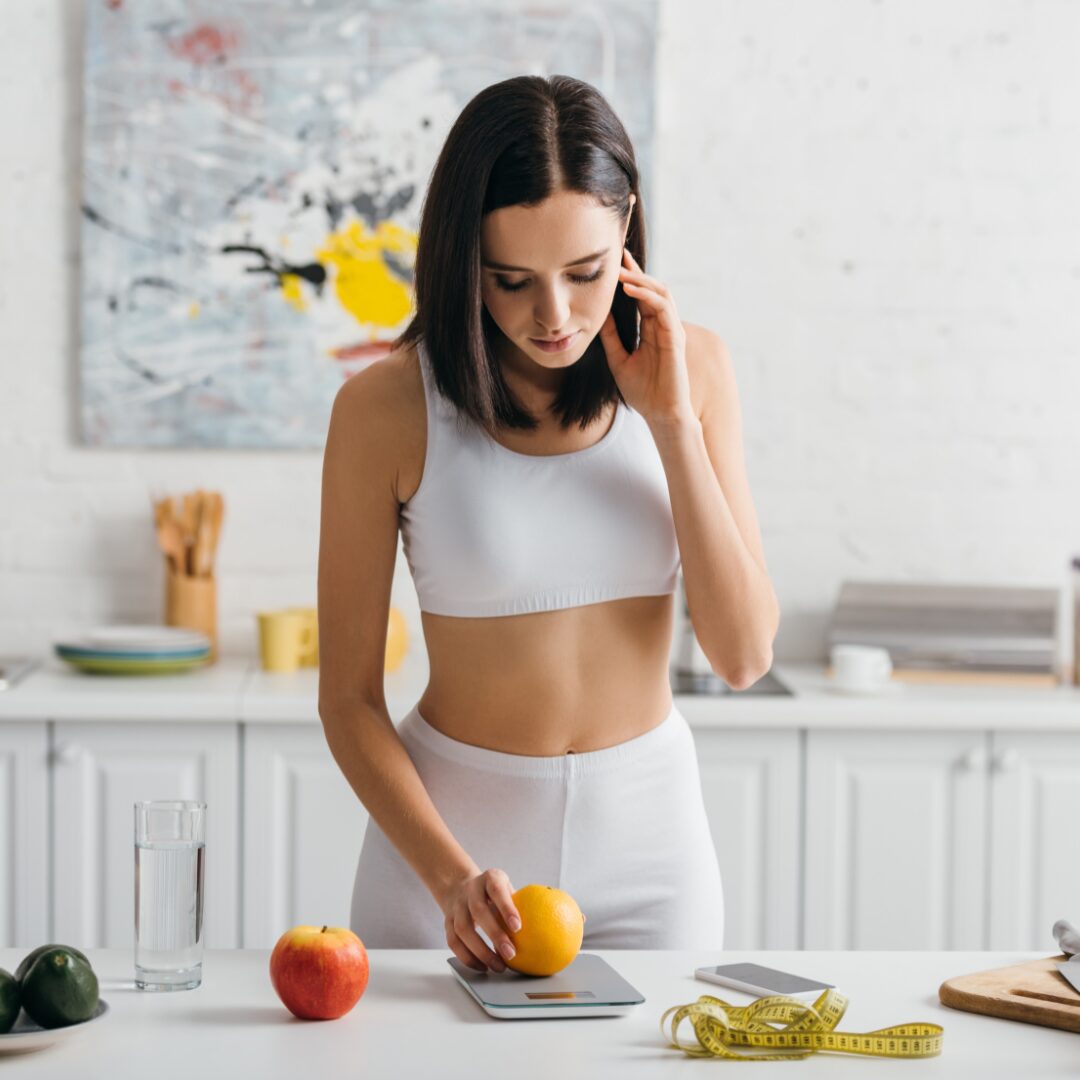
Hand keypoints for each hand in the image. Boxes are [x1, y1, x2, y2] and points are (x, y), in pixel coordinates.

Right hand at [440, 868, 521, 973]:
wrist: (459, 885)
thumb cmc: (493, 892)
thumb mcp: (507, 888)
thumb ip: (521, 904)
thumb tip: (546, 929)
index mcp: (489, 878)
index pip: (497, 890)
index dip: (506, 907)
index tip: (518, 927)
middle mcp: (470, 890)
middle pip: (479, 911)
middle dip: (495, 935)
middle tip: (511, 954)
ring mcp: (456, 905)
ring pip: (463, 929)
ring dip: (480, 951)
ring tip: (498, 966)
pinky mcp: (447, 921)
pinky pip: (453, 941)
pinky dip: (467, 957)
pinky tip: (483, 967)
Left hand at [598, 248, 692, 425]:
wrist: (660, 415)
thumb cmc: (643, 392)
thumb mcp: (618, 359)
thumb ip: (611, 336)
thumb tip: (598, 313)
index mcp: (651, 330)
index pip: (641, 296)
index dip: (630, 278)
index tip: (614, 262)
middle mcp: (663, 326)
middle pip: (652, 289)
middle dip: (635, 271)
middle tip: (616, 257)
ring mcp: (672, 331)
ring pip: (661, 293)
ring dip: (640, 280)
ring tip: (620, 272)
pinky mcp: (676, 338)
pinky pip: (664, 309)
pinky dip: (647, 296)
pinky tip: (629, 290)